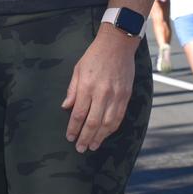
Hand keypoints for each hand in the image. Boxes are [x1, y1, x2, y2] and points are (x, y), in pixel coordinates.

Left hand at [61, 26, 137, 152]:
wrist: (117, 44)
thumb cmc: (94, 56)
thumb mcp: (77, 70)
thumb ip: (72, 90)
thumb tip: (66, 107)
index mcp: (87, 86)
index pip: (79, 114)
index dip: (73, 128)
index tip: (70, 137)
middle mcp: (102, 93)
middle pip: (92, 122)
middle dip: (85, 137)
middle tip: (80, 148)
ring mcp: (116, 95)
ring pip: (107, 123)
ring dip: (99, 137)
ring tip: (93, 146)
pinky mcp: (126, 95)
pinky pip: (119, 117)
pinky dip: (112, 128)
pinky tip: (106, 134)